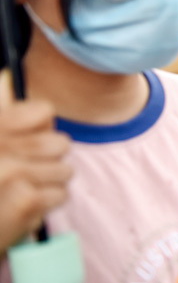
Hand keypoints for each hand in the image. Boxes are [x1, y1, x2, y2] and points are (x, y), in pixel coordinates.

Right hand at [0, 100, 71, 251]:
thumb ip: (2, 106)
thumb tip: (10, 75)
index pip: (44, 112)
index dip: (40, 127)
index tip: (26, 138)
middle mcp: (1, 147)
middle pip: (60, 143)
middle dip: (48, 160)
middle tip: (24, 171)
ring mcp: (11, 174)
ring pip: (65, 170)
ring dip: (48, 183)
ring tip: (23, 189)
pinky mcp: (26, 201)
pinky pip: (61, 194)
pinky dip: (46, 203)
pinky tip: (24, 207)